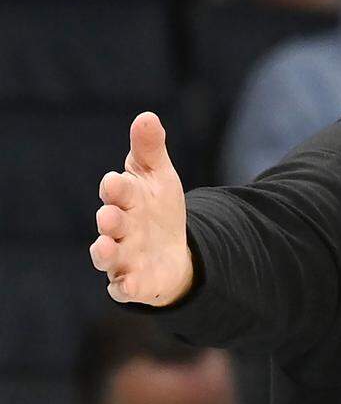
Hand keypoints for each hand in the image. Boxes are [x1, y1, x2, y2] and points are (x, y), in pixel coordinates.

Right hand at [89, 112, 193, 305]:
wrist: (171, 250)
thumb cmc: (157, 209)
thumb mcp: (159, 177)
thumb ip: (150, 150)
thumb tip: (147, 116)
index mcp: (126, 199)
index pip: (117, 190)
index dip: (116, 187)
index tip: (116, 181)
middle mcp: (120, 228)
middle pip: (111, 222)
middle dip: (109, 219)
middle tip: (108, 215)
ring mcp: (124, 256)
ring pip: (109, 255)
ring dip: (105, 252)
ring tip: (105, 246)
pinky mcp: (134, 281)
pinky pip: (125, 287)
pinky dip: (125, 286)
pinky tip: (128, 285)